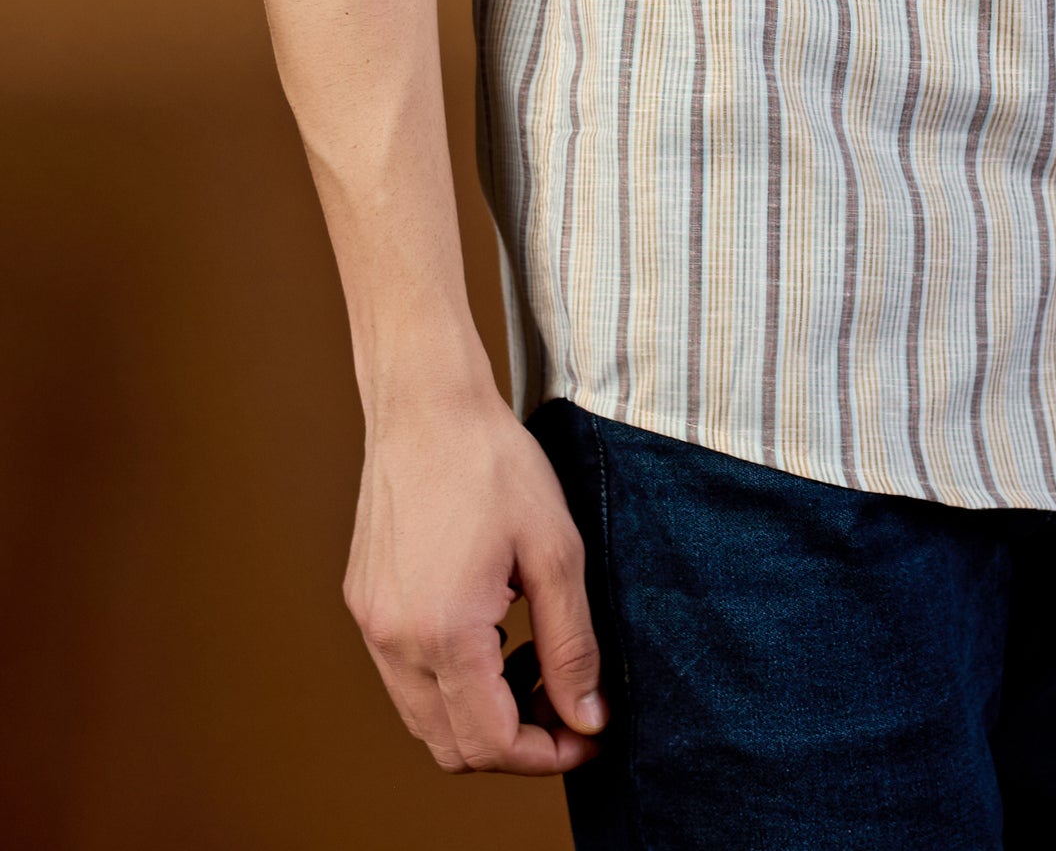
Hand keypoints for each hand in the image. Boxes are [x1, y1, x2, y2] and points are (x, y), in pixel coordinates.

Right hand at [345, 381, 605, 775]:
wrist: (426, 404)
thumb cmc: (493, 464)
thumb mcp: (556, 551)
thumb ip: (572, 646)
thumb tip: (588, 719)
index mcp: (443, 632)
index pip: (491, 744)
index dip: (547, 754)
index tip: (589, 733)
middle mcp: (395, 641)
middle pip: (453, 748)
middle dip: (516, 743)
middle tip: (568, 704)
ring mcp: (371, 626)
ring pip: (425, 720)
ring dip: (481, 716)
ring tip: (533, 664)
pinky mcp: (364, 605)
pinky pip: (405, 678)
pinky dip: (451, 683)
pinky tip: (492, 633)